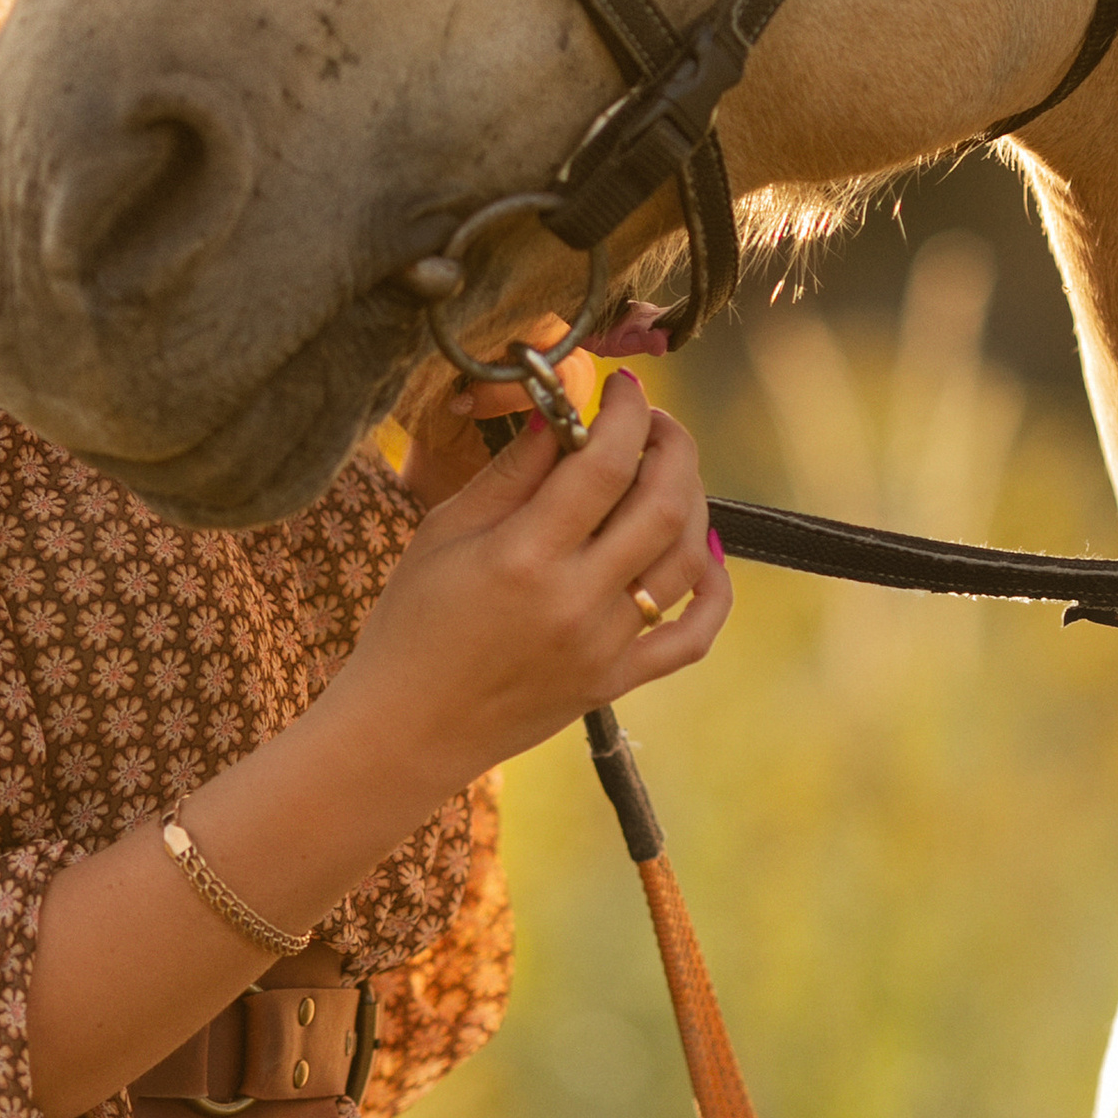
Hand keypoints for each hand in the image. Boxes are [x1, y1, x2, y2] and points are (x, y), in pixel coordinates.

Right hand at [336, 369, 727, 796]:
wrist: (404, 729)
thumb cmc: (410, 622)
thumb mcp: (445, 531)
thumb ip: (513, 472)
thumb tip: (563, 415)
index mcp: (524, 556)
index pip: (605, 464)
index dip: (628, 413)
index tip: (626, 388)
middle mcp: (575, 601)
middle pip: (663, 504)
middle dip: (672, 446)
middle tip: (654, 422)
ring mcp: (602, 647)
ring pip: (686, 560)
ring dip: (692, 502)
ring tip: (668, 473)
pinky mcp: (613, 682)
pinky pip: (691, 637)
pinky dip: (713, 590)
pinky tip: (703, 550)